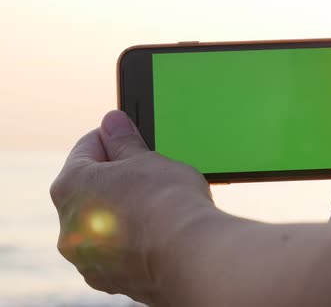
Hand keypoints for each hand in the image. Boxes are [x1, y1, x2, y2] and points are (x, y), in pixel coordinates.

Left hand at [50, 111, 212, 304]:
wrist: (190, 254)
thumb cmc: (167, 201)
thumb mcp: (146, 158)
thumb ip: (124, 141)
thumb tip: (112, 122)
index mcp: (70, 186)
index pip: (87, 147)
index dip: (114, 138)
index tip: (132, 137)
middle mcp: (68, 227)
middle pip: (92, 189)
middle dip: (118, 179)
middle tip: (151, 173)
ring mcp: (88, 259)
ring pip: (103, 225)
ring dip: (123, 213)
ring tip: (158, 207)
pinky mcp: (111, 281)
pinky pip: (117, 253)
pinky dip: (132, 243)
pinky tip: (157, 235)